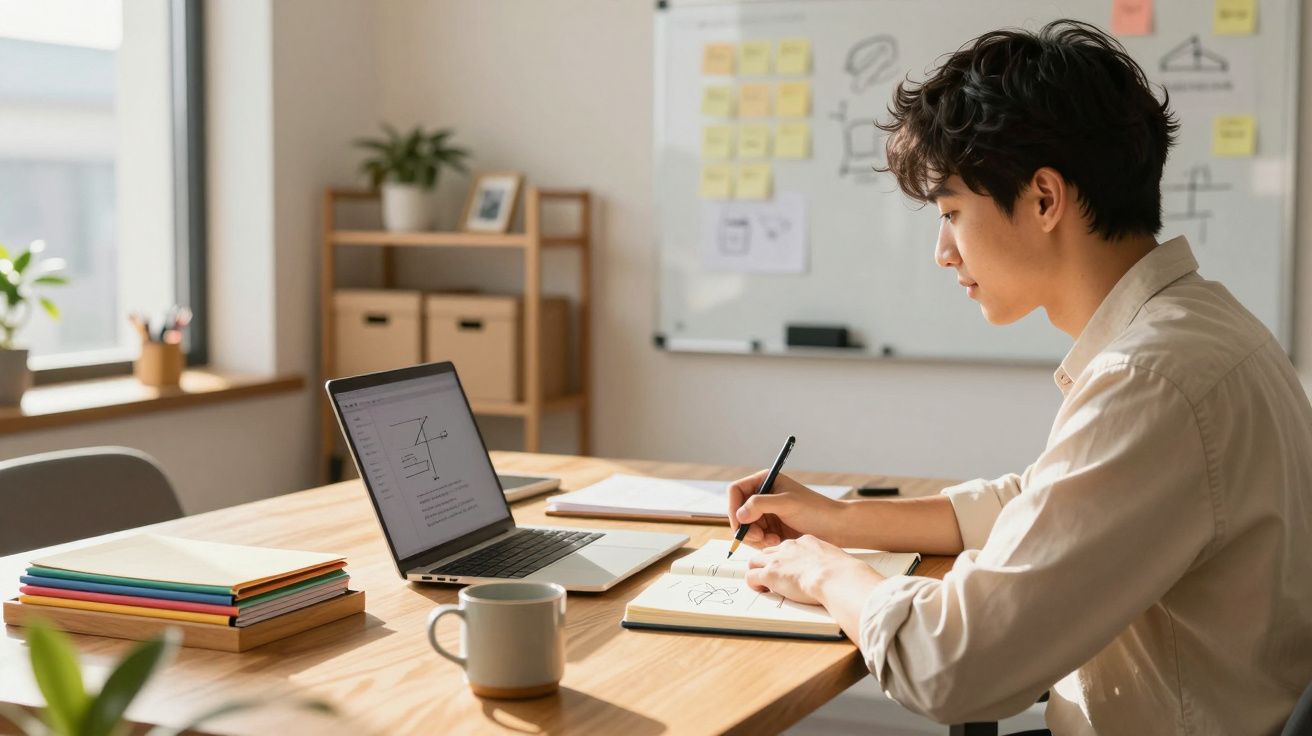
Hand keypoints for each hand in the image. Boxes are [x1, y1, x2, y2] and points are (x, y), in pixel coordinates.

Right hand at [727, 471, 843, 546]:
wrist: (835, 528)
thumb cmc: (815, 510)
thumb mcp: (787, 503)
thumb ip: (760, 505)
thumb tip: (739, 515)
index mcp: (764, 482)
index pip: (736, 491)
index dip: (734, 507)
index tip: (740, 523)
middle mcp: (762, 496)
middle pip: (737, 512)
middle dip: (745, 527)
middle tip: (759, 538)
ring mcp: (765, 514)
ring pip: (744, 528)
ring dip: (755, 537)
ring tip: (773, 540)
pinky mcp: (770, 529)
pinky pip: (754, 538)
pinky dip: (762, 543)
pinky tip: (777, 542)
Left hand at [744, 535, 883, 605]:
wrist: (837, 577)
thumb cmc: (844, 573)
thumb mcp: (837, 561)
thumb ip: (831, 564)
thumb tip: (839, 574)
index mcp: (807, 542)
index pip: (789, 546)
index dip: (786, 558)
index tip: (790, 569)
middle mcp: (789, 547)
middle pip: (769, 550)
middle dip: (768, 563)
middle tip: (773, 576)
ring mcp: (778, 559)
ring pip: (754, 560)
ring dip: (757, 571)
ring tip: (763, 584)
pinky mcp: (770, 573)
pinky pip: (750, 576)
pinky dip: (752, 584)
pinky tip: (761, 591)